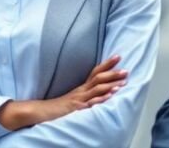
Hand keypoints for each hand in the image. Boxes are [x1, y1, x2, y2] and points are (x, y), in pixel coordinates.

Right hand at [0, 55, 126, 130]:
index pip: (96, 72)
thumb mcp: (75, 98)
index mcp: (82, 87)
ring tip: (122, 82)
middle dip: (113, 73)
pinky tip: (109, 97)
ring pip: (96, 89)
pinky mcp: (75, 107)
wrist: (41, 112)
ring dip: (110, 85)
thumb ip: (86, 94)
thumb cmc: (59, 107)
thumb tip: (101, 90)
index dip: (107, 64)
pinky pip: (89, 103)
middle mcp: (81, 90)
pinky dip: (99, 99)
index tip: (118, 56)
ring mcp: (78, 98)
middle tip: (126, 70)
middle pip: (98, 78)